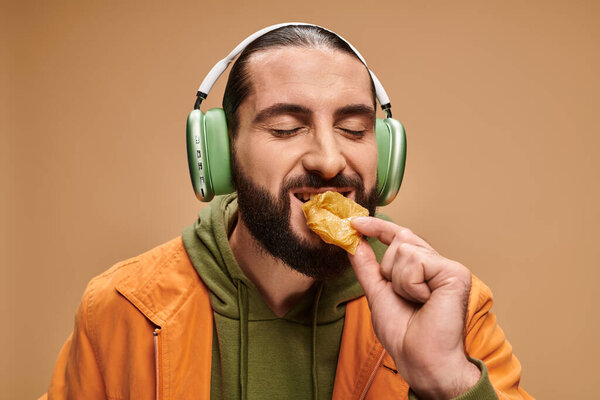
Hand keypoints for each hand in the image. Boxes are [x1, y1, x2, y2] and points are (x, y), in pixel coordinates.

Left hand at [349, 217, 480, 398]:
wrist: (422, 360)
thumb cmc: (404, 335)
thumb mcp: (377, 293)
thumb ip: (367, 267)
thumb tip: (354, 242)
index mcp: (423, 269)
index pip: (400, 237)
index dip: (378, 227)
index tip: (354, 221)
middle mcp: (438, 264)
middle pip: (400, 239)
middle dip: (388, 268)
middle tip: (401, 297)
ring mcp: (448, 267)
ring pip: (405, 249)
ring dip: (399, 281)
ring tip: (416, 303)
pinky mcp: (455, 272)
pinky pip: (415, 261)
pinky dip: (410, 285)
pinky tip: (425, 302)